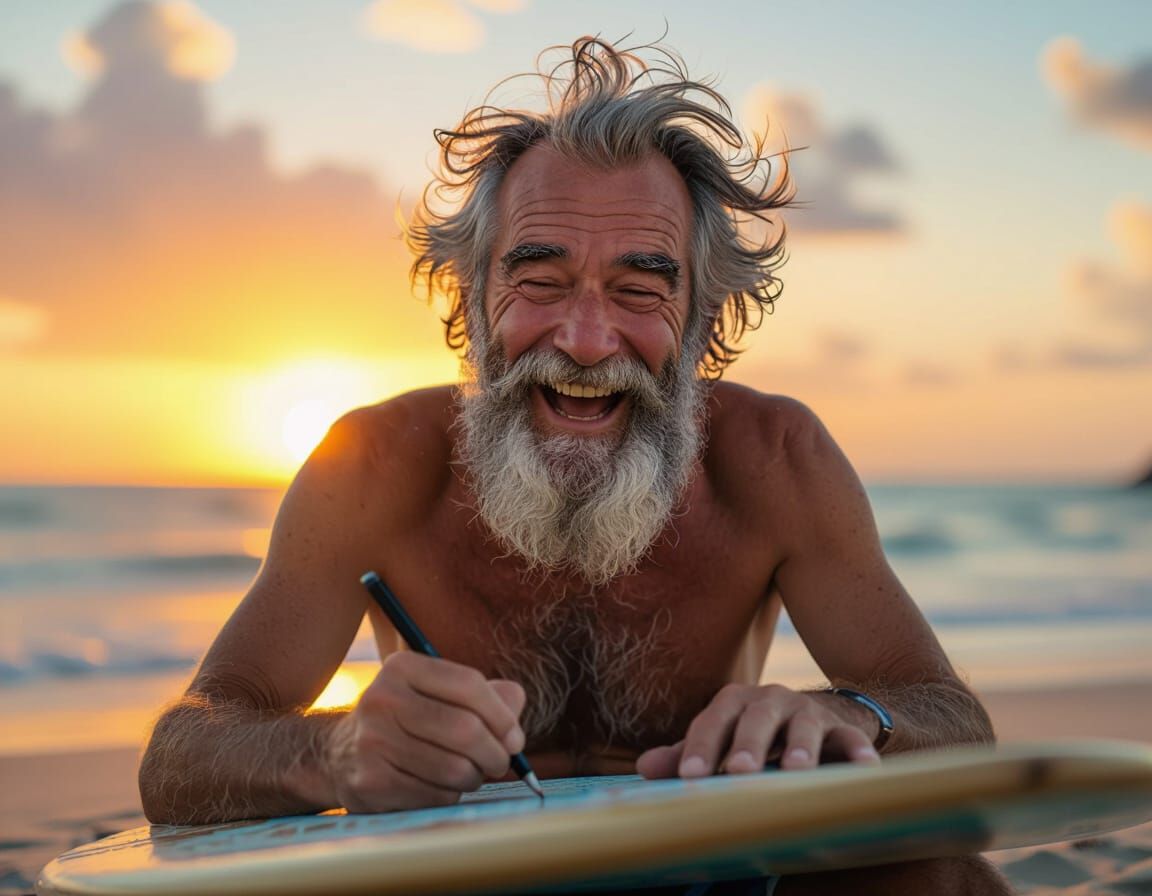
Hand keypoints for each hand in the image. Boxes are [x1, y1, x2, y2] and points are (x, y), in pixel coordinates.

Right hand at [325, 651, 525, 811]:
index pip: (469, 684)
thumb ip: (488, 694)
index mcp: (402, 667)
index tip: (515, 738)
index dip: (503, 715)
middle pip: (466, 729)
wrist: (339, 754)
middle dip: (496, 753)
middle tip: (500, 763)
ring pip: (455, 768)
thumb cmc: (409, 720)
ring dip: (474, 777)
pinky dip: (451, 796)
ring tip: (469, 773)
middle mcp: (381, 699)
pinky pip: (436, 796)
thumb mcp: (440, 694)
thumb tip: (515, 705)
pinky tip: (440, 787)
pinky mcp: (370, 783)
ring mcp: (371, 743)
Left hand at [636, 683, 880, 778]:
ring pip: (804, 726)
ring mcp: (807, 712)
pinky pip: (850, 738)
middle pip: (757, 719)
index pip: (713, 722)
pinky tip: (865, 767)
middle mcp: (770, 701)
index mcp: (735, 702)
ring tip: (797, 771)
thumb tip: (643, 769)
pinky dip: (858, 751)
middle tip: (740, 772)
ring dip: (801, 747)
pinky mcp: (841, 728)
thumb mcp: (722, 740)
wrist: (817, 715)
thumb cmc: (756, 735)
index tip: (690, 778)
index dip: (701, 749)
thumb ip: (687, 754)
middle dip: (748, 745)